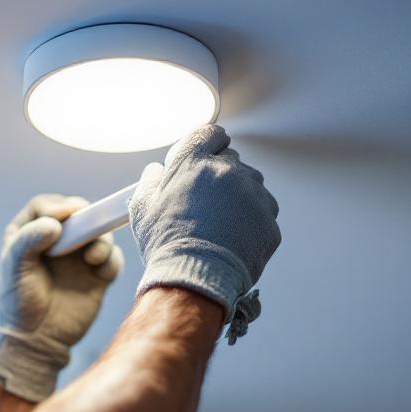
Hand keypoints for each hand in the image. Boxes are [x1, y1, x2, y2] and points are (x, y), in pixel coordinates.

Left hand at [0, 194, 123, 401]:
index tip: (63, 216)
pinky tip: (100, 270)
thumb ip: (28, 241)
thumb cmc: (20, 303)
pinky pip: (112, 259)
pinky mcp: (97, 275)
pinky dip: (111, 261)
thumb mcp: (15, 269)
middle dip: (85, 218)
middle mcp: (56, 241)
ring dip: (101, 239)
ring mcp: (78, 257)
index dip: (56, 207)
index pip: (44, 207)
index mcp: (29, 234)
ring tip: (92, 257)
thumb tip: (55, 225)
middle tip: (86, 228)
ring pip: (99, 233)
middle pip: (77, 214)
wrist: (38, 340)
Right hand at [129, 124, 281, 343]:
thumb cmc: (166, 243)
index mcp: (195, 160)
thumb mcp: (143, 207)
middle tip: (204, 204)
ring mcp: (253, 193)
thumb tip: (156, 172)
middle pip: (231, 161)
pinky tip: (231, 239)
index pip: (211, 133)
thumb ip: (150, 181)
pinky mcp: (268, 218)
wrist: (195, 277)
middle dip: (219, 177)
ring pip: (250, 186)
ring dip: (238, 199)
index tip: (204, 159)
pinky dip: (250, 223)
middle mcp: (228, 170)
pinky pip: (261, 213)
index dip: (208, 146)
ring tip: (218, 226)